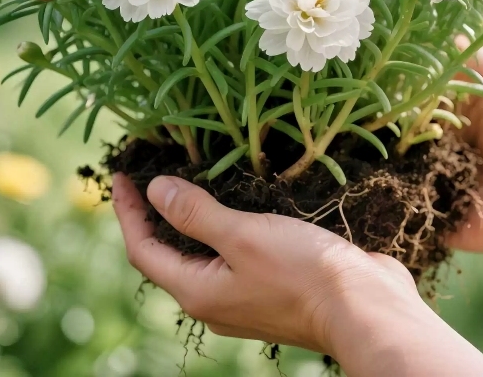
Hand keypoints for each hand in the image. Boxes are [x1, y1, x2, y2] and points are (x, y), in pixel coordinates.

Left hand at [112, 173, 482, 375]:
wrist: (363, 307)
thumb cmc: (300, 272)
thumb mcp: (240, 236)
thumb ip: (195, 214)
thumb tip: (153, 191)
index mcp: (198, 291)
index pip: (143, 249)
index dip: (127, 212)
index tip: (119, 175)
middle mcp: (215, 297)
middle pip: (167, 253)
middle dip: (152, 216)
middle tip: (146, 176)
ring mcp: (243, 293)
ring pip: (200, 252)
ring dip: (187, 219)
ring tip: (183, 183)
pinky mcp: (270, 283)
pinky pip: (231, 251)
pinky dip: (220, 225)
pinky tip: (233, 203)